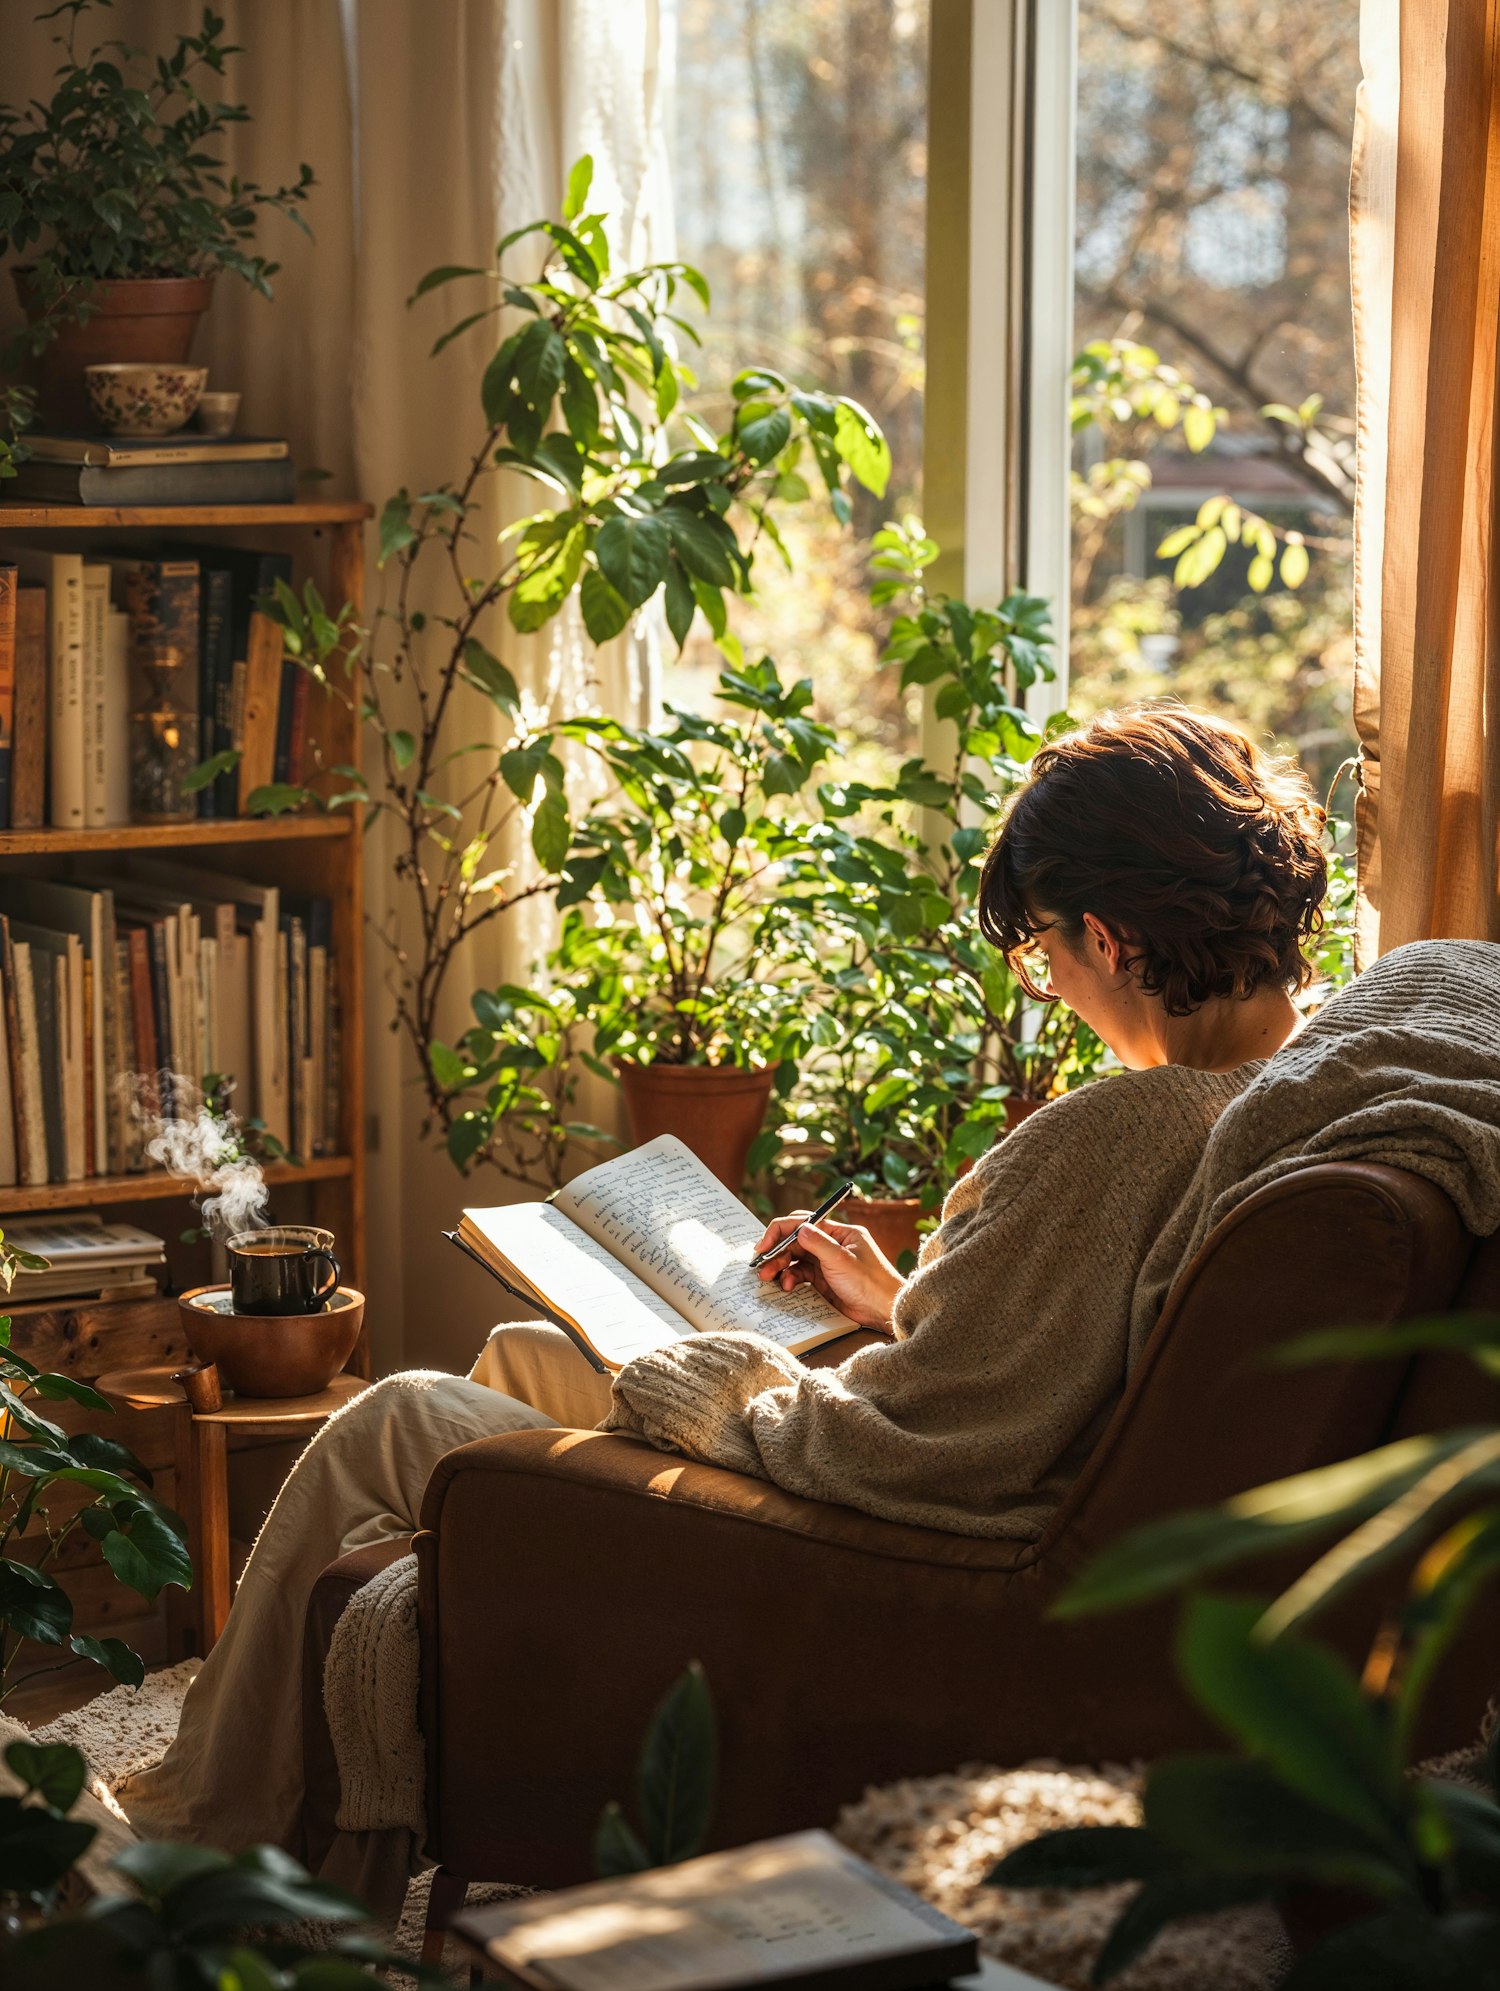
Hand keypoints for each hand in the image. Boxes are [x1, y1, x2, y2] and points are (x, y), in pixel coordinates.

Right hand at [751, 1212, 903, 1328]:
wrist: (884, 1312)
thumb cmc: (872, 1284)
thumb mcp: (842, 1260)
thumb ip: (818, 1243)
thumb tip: (797, 1228)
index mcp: (840, 1233)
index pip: (804, 1223)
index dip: (780, 1232)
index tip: (764, 1245)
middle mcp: (832, 1245)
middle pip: (796, 1241)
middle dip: (777, 1252)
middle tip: (761, 1266)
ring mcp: (828, 1263)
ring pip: (796, 1259)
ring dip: (781, 1267)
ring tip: (769, 1278)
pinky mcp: (824, 1281)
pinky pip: (801, 1275)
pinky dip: (790, 1279)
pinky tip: (787, 1287)